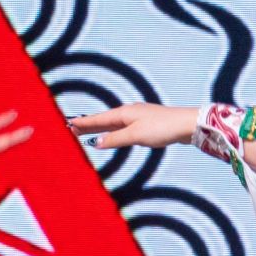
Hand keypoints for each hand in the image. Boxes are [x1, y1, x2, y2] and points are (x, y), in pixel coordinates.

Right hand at [67, 104, 199, 150]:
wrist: (188, 124)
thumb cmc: (162, 128)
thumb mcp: (135, 136)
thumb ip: (115, 139)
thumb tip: (96, 143)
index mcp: (124, 113)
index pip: (98, 119)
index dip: (83, 123)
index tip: (67, 123)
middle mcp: (129, 113)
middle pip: (104, 121)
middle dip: (88, 126)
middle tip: (71, 129)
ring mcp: (139, 118)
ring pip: (114, 125)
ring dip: (101, 129)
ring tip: (88, 133)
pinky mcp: (147, 125)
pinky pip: (124, 129)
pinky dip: (114, 132)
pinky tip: (114, 136)